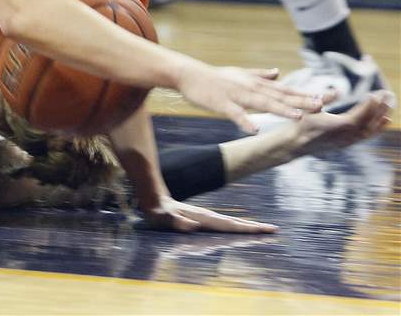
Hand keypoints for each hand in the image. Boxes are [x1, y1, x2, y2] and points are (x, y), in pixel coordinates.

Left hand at [142, 196, 277, 232]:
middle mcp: (208, 217)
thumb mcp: (164, 218)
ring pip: (231, 223)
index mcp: (203, 219)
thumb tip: (192, 226)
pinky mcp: (203, 219)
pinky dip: (236, 226)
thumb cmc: (157, 212)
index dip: (248, 229)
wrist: (152, 198)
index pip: (230, 225)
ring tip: (263, 229)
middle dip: (254, 227)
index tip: (266, 229)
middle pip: (235, 223)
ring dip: (248, 226)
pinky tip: (242, 228)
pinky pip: (223, 224)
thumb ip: (176, 222)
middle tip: (274, 229)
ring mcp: (206, 217)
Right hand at [173, 63, 323, 133]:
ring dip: (280, 109)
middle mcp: (251, 88)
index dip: (304, 94)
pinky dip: (246, 121)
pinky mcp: (222, 104)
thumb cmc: (215, 76)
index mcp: (256, 83)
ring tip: (298, 116)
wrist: (190, 74)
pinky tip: (255, 129)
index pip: (285, 90)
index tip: (324, 98)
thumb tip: (278, 72)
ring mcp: (237, 96)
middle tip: (322, 105)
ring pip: (262, 103)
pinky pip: (236, 114)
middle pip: (280, 96)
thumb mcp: (241, 73)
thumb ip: (261, 74)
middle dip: (301, 101)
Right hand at [292, 90, 392, 157]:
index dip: (370, 104)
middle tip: (389, 95)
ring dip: (382, 116)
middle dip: (381, 107)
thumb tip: (337, 90)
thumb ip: (324, 99)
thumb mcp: (310, 108)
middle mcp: (349, 134)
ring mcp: (350, 140)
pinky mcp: (349, 143)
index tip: (376, 93)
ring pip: (372, 128)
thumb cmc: (302, 124)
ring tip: (390, 105)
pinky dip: (379, 127)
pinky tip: (385, 121)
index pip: (362, 114)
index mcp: (341, 125)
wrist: (298, 143)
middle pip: (371, 120)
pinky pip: (368, 135)